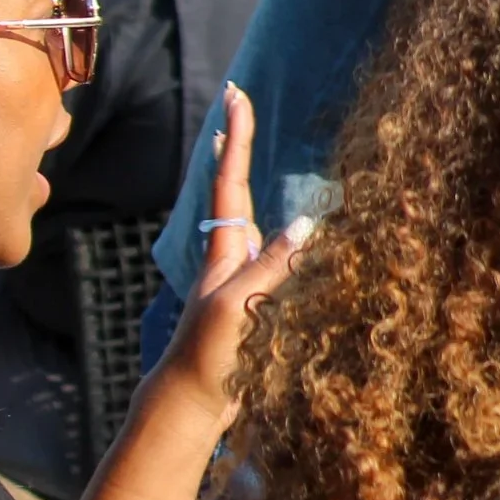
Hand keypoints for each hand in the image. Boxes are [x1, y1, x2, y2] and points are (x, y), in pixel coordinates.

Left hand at [155, 82, 311, 433]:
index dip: (236, 138)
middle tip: (235, 101)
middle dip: (234, 144)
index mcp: (224, 250)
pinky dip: (277, 226)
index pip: (230, 181)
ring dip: (244, 178)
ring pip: (246, 214)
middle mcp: (230, 255)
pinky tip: (287, 228)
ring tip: (241, 147)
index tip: (236, 96)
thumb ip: (272, 264)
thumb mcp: (239, 305)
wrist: (189, 403)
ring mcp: (240, 277)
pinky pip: (269, 251)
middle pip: (232, 187)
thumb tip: (310, 221)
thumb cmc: (207, 353)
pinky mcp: (254, 302)